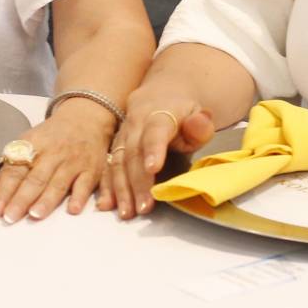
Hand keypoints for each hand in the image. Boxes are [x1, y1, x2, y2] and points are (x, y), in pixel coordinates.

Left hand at [0, 103, 112, 221]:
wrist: (85, 117)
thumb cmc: (51, 136)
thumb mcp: (27, 145)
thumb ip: (5, 172)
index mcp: (31, 146)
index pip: (15, 171)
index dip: (4, 190)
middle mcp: (51, 154)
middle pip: (35, 179)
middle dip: (21, 199)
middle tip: (10, 217)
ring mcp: (72, 162)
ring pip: (58, 183)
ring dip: (46, 200)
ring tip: (35, 215)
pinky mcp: (91, 170)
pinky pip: (85, 184)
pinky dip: (79, 197)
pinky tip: (72, 210)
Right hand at [100, 84, 216, 218]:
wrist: (160, 95)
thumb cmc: (183, 112)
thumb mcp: (198, 113)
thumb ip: (201, 124)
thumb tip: (200, 122)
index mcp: (158, 113)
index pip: (155, 131)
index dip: (153, 149)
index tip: (153, 169)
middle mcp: (135, 123)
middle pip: (133, 153)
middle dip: (137, 182)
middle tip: (143, 207)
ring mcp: (122, 135)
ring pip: (118, 162)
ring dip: (121, 189)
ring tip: (127, 212)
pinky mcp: (115, 146)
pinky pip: (108, 166)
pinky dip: (107, 186)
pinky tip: (106, 204)